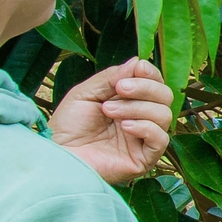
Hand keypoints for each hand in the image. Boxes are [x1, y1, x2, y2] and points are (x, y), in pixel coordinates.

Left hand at [50, 58, 173, 185]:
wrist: (56, 154)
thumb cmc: (67, 126)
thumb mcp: (85, 93)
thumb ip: (111, 77)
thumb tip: (138, 62)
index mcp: (130, 102)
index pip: (156, 83)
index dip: (150, 74)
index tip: (135, 69)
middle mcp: (141, 119)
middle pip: (165, 96)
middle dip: (145, 88)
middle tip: (119, 89)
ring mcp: (143, 140)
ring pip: (164, 115)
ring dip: (137, 107)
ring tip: (108, 110)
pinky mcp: (143, 159)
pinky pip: (161, 139)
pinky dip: (146, 127)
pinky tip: (124, 126)